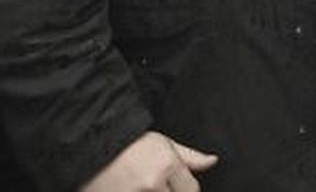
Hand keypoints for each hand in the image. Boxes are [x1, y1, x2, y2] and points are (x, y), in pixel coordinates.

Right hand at [82, 131, 216, 191]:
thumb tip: (212, 161)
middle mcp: (151, 184)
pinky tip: (133, 188)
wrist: (88, 147)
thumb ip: (190, 157)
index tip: (178, 187)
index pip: (191, 190)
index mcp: (166, 166)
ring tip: (145, 185)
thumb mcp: (162, 143)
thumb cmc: (127, 144)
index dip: (187, 190)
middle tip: (159, 185)